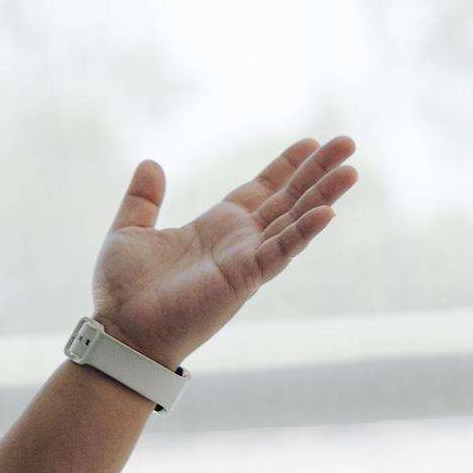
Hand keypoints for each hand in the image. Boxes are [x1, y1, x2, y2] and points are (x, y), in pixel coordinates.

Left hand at [92, 137, 357, 367]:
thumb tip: (151, 162)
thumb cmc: (123, 291)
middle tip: (348, 143)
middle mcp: (239, 241)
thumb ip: (143, 198)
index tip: (312, 142)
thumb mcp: (130, 230)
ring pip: (294, 220)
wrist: (120, 330)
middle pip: (289, 199)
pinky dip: (304, 231)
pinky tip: (327, 212)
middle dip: (318, 171)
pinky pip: (281, 251)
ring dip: (323, 195)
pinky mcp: (244, 278)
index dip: (287, 166)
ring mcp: (246, 259)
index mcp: (217, 227)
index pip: (263, 189)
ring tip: (352, 169)